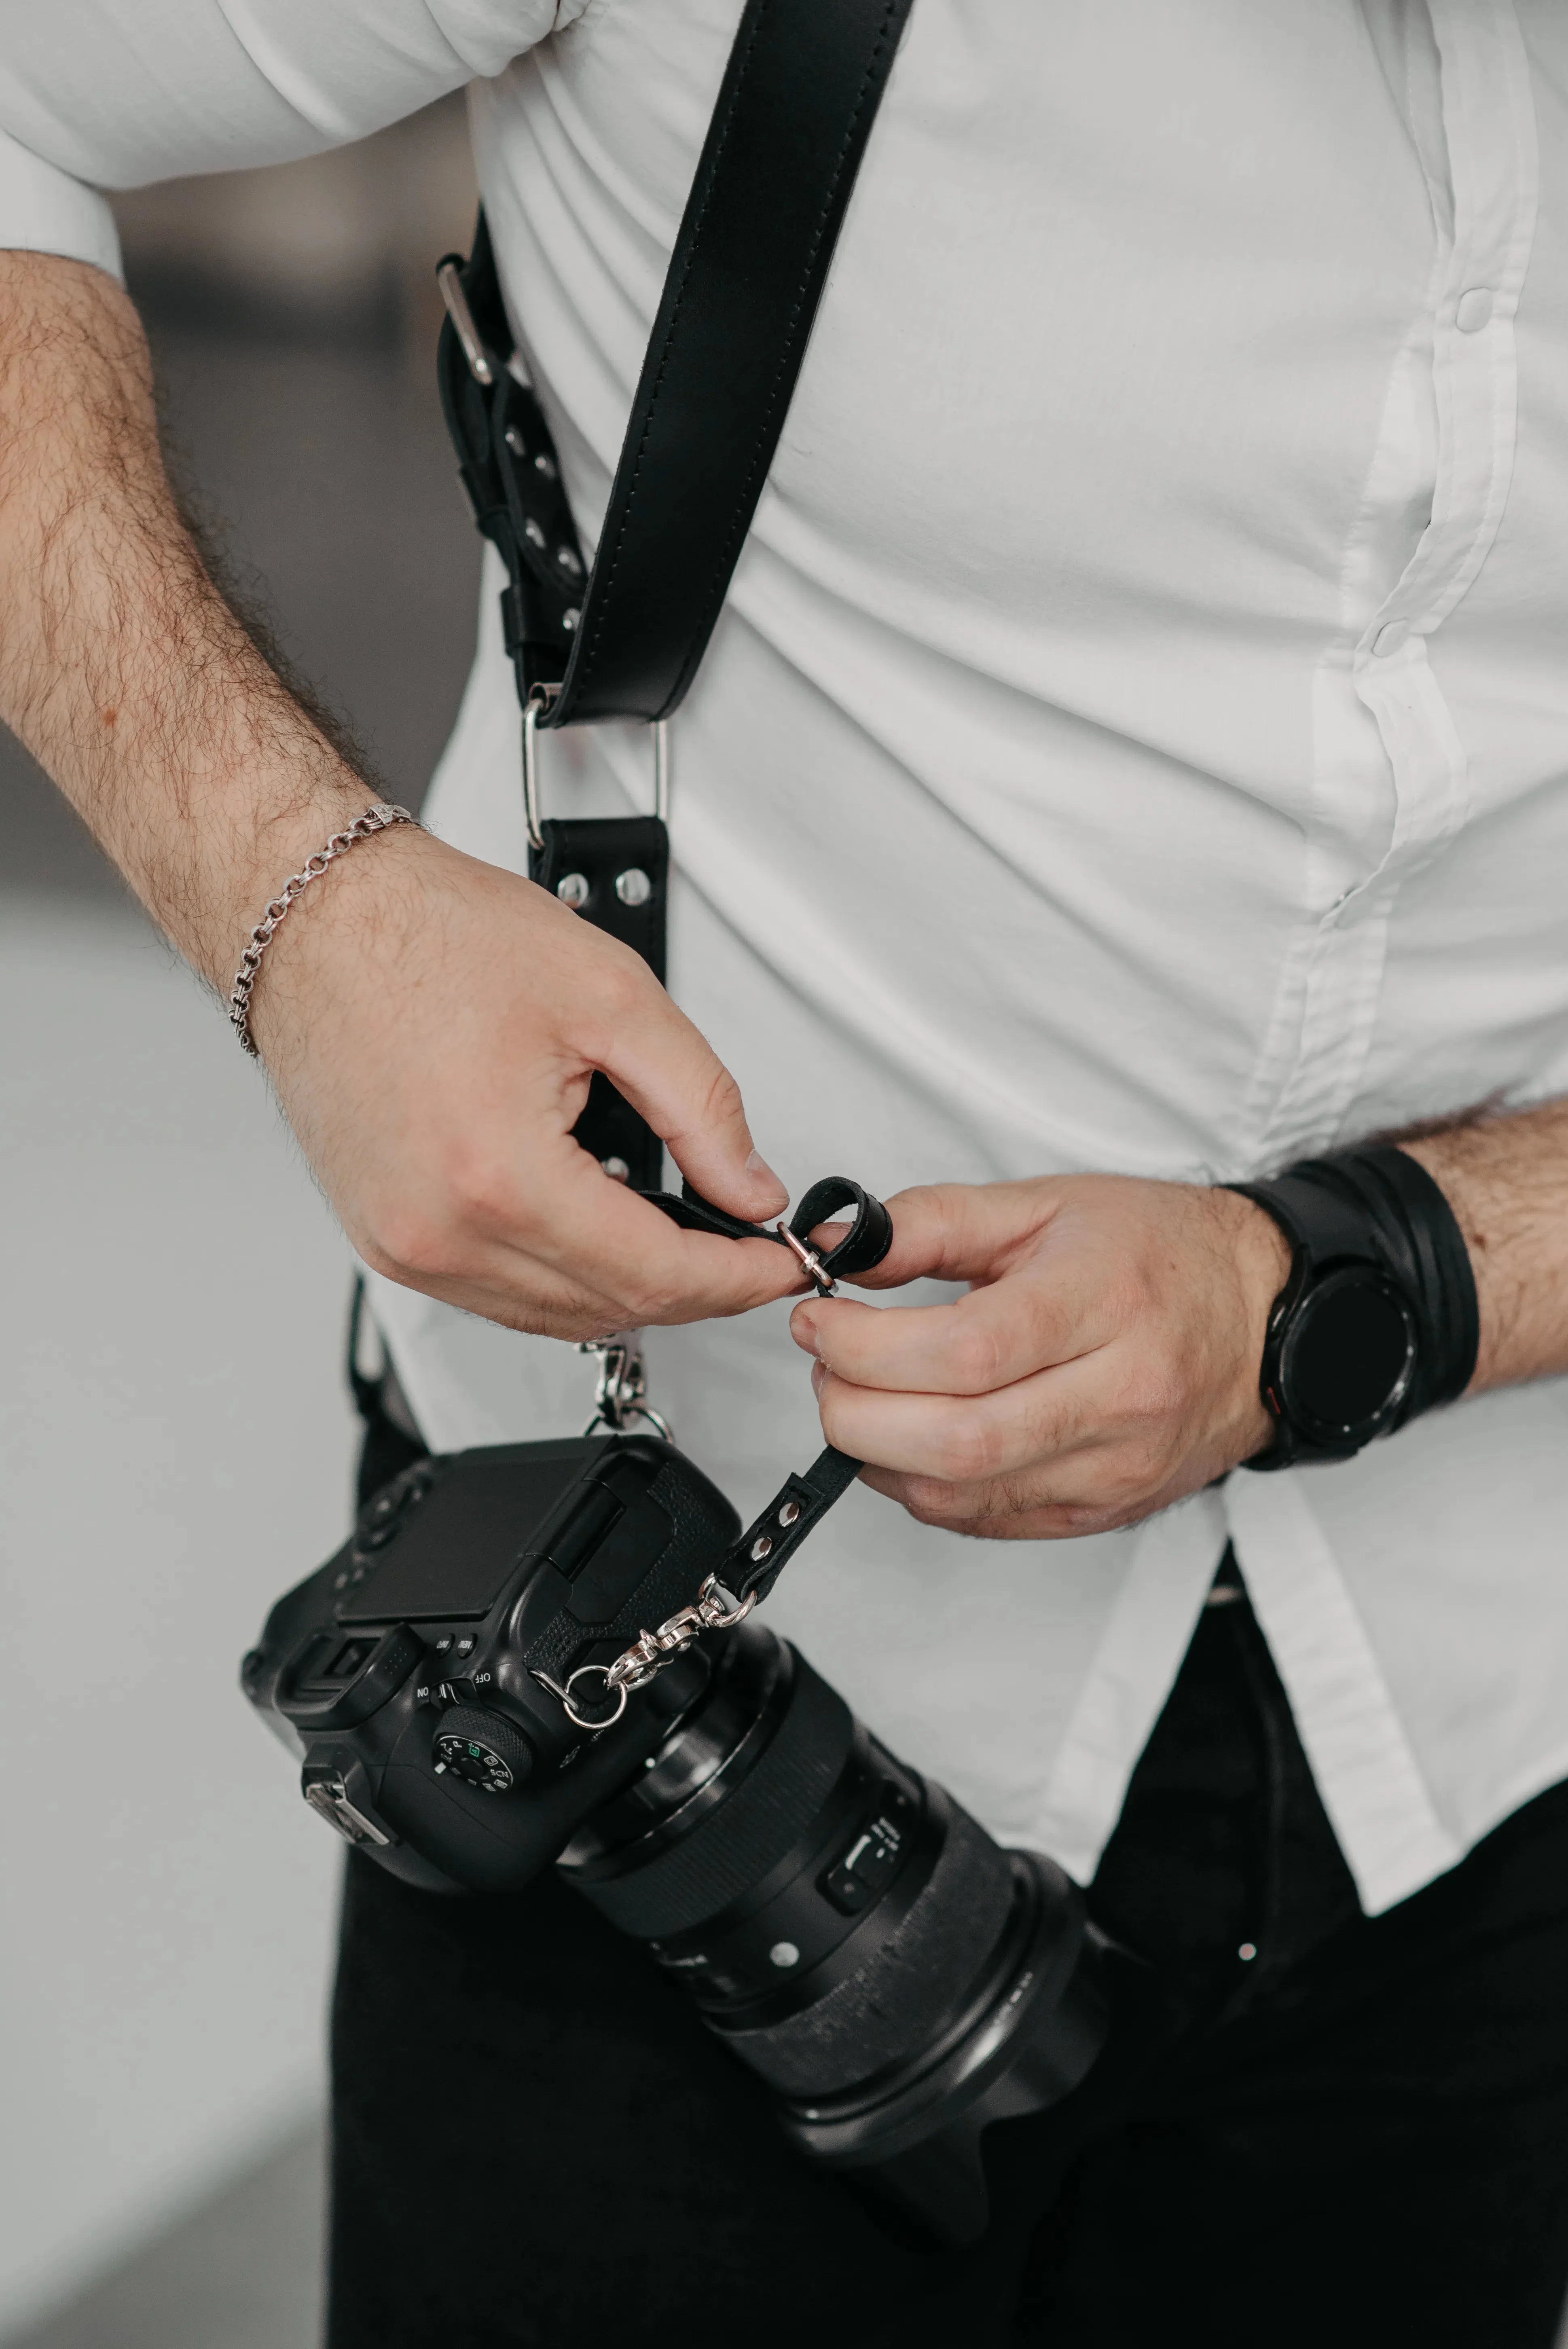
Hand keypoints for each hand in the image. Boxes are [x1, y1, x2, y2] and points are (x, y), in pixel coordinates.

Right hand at [250, 823, 798, 1338]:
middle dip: (701, 1288)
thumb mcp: (610, 998)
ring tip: (683, 1231)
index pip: (659, 1276)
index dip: (742, 1276)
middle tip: (751, 1247)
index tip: (788, 1257)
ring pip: (557, 1318)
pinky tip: (596, 1224)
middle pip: (613, 1309)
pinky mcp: (384, 1241)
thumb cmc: (432, 935)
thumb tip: (751, 1188)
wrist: (317, 918)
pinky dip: (563, 1277)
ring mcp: (405, 1247)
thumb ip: (700, 1106)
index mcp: (498, 1176)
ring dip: (632, 1288)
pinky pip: (498, 1296)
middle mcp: (440, 1232)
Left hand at [790, 1175, 1291, 1537]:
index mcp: (1106, 1303)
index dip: (867, 1347)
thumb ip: (931, 1222)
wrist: (1264, 1313)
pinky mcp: (1105, 1510)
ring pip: (963, 1495)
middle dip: (856, 1411)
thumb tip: (834, 1249)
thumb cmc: (1159, 1252)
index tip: (819, 1319)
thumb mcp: (1046, 1205)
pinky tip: (910, 1439)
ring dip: (879, 1455)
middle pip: (957, 1440)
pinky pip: (987, 1520)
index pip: (966, 1351)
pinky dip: (924, 1487)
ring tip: (862, 1397)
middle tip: (827, 1366)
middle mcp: (1122, 1396)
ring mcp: (1116, 1466)